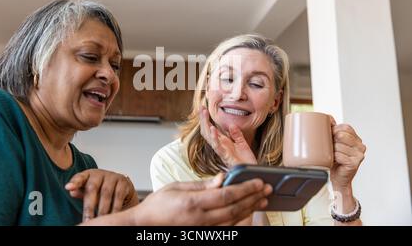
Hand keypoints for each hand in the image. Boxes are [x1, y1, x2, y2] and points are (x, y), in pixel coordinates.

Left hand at [65, 169, 138, 221]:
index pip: (80, 177)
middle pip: (92, 188)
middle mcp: (100, 174)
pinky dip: (115, 207)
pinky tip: (112, 215)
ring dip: (102, 209)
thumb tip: (72, 192)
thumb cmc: (101, 189)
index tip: (68, 188)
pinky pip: (118, 196)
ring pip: (106, 193)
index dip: (74, 182)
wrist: (122, 186)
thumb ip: (80, 191)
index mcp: (88, 175)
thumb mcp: (89, 190)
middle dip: (89, 206)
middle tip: (87, 220)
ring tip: (99, 220)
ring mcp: (112, 177)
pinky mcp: (123, 182)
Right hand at [131, 173, 272, 225]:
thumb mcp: (176, 187)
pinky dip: (239, 220)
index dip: (245, 188)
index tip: (258, 182)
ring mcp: (202, 229)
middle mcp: (200, 219)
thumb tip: (222, 178)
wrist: (145, 226)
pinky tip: (247, 213)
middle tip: (267, 189)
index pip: (226, 195)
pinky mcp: (202, 234)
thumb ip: (201, 184)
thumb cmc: (158, 205)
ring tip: (262, 200)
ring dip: (250, 210)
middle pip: (234, 209)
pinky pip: (226, 229)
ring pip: (233, 221)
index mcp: (193, 203)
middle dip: (253, 198)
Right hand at [199, 107, 256, 167]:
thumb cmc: (247, 162)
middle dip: (203, 119)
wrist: (253, 174)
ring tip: (204, 114)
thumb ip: (236, 134)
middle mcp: (220, 146)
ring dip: (206, 125)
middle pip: (207, 131)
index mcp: (223, 142)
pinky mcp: (226, 157)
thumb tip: (231, 124)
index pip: (211, 128)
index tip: (203, 108)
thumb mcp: (242, 144)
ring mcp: (222, 151)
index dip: (206, 119)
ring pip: (209, 137)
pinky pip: (218, 147)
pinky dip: (214, 138)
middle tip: (201, 108)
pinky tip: (213, 129)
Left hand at [329, 116, 366, 189]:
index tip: (329, 136)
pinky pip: (338, 155)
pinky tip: (334, 161)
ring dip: (331, 151)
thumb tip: (328, 118)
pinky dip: (333, 158)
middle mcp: (361, 146)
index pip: (346, 127)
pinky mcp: (355, 163)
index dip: (334, 130)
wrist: (337, 178)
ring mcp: (359, 155)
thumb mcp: (334, 143)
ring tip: (332, 156)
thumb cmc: (334, 160)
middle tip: (329, 148)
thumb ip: (334, 131)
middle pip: (342, 135)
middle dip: (332, 140)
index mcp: (357, 139)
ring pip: (338, 146)